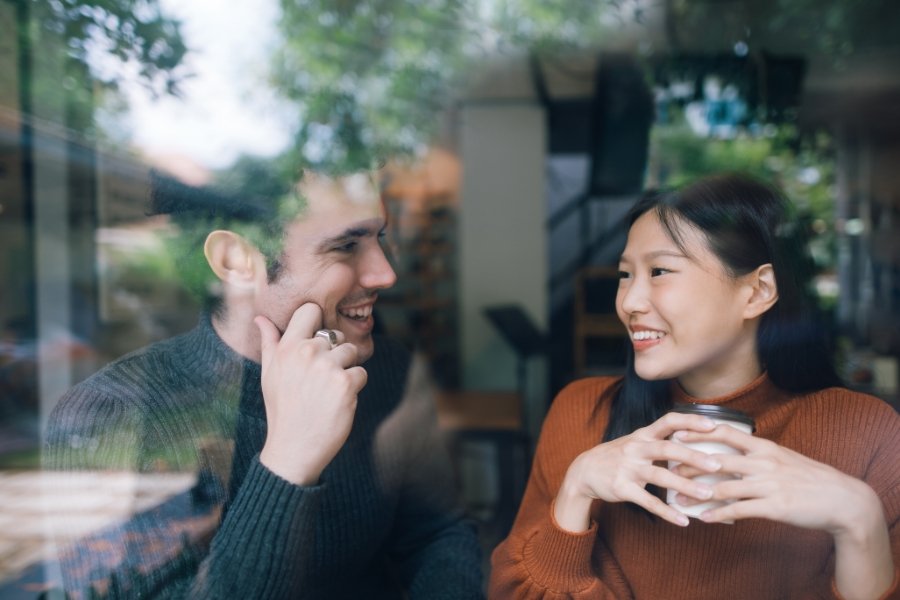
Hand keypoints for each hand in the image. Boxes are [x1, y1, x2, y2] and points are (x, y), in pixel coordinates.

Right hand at [255, 303, 367, 484]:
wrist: (294, 447)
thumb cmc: (282, 408)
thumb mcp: (269, 373)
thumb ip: (269, 342)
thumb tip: (260, 318)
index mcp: (287, 347)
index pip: (310, 310)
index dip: (318, 324)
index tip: (316, 343)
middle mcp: (306, 353)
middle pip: (336, 335)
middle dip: (334, 354)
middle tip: (319, 380)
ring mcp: (327, 368)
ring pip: (352, 352)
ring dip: (346, 369)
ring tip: (328, 391)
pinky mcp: (345, 384)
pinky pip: (361, 373)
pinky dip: (354, 387)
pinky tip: (337, 402)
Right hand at [554, 412, 721, 531]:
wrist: (583, 471)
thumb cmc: (617, 456)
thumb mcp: (635, 441)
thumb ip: (660, 440)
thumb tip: (694, 439)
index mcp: (642, 435)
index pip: (669, 421)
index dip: (691, 422)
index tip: (714, 426)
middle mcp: (636, 449)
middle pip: (667, 448)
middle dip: (694, 456)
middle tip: (718, 465)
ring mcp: (628, 468)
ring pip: (660, 476)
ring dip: (685, 485)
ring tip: (708, 495)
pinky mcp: (622, 488)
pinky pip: (648, 501)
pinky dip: (667, 512)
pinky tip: (683, 520)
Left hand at [674, 426, 877, 531]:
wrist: (842, 499)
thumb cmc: (810, 478)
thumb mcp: (783, 457)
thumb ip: (758, 454)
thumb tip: (733, 451)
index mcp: (764, 447)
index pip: (725, 433)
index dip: (699, 432)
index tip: (677, 432)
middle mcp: (763, 462)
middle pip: (717, 460)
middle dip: (689, 464)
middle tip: (667, 467)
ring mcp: (768, 485)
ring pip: (723, 487)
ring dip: (697, 493)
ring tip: (677, 498)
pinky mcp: (774, 507)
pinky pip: (739, 510)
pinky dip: (718, 514)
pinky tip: (704, 518)